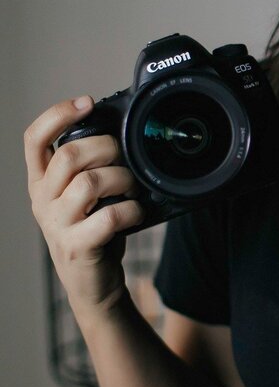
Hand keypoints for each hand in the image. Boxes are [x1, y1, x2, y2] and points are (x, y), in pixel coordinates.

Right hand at [24, 96, 144, 317]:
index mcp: (40, 182)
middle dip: (107, 148)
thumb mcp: (81, 195)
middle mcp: (42, 200)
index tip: (86, 102)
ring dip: (123, 179)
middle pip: (69, 155)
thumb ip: (88, 166)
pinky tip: (136, 213)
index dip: (57, 114)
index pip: (34, 139)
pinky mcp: (78, 245)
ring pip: (90, 182)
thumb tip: (118, 131)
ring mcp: (57, 224)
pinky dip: (131, 210)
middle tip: (125, 156)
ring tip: (133, 188)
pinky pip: (108, 215)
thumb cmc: (93, 231)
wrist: (92, 284)